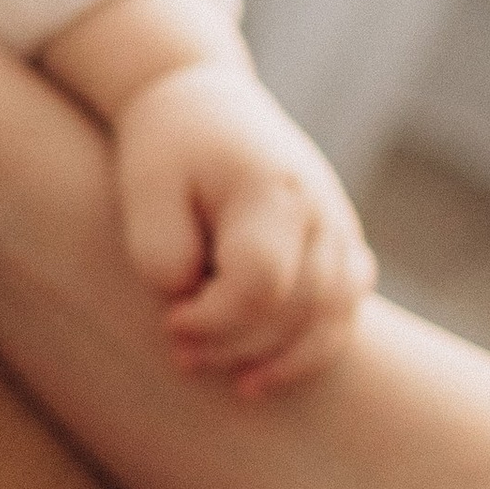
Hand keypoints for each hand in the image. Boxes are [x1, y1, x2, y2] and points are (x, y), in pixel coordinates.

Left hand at [108, 61, 373, 394]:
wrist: (205, 101)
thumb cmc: (168, 148)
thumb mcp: (144, 192)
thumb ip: (163, 257)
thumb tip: (193, 308)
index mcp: (274, 190)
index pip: (261, 283)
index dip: (215, 321)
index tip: (169, 323)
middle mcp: (322, 210)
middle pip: (301, 309)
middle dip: (239, 346)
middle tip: (180, 356)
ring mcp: (340, 228)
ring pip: (335, 318)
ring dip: (285, 362)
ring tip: (237, 387)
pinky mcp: (342, 245)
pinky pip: (345, 311)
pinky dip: (314, 349)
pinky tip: (268, 370)